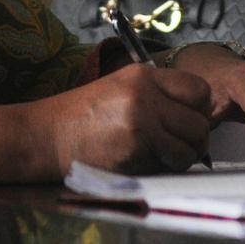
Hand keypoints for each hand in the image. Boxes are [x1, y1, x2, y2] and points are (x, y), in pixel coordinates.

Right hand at [34, 64, 211, 175]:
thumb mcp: (119, 88)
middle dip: (195, 139)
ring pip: (189, 147)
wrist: (45, 135)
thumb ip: (155, 95)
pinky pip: (167, 165)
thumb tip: (193, 116)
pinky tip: (142, 162)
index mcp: (143, 75)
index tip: (188, 120)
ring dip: (181, 158)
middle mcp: (146, 95)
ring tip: (163, 157)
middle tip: (180, 146)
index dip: (199, 109)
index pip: (199, 89)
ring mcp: (142, 122)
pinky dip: (161, 169)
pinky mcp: (135, 149)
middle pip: (199, 122)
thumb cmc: (80, 117)